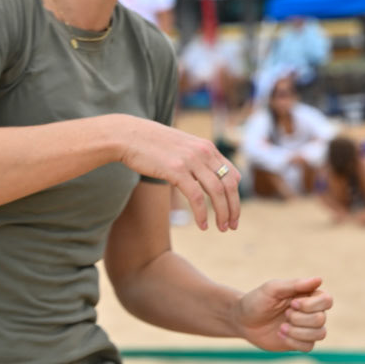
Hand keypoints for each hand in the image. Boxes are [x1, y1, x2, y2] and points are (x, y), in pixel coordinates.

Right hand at [112, 116, 240, 232]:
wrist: (128, 135)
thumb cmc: (152, 144)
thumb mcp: (181, 148)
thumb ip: (195, 159)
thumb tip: (200, 177)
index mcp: (207, 148)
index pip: (233, 174)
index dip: (236, 196)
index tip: (233, 212)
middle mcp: (203, 152)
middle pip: (229, 185)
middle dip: (234, 208)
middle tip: (232, 226)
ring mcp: (191, 160)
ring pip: (217, 191)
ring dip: (223, 213)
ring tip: (222, 228)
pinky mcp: (176, 170)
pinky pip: (196, 197)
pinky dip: (202, 214)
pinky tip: (203, 226)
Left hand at [234, 275, 332, 352]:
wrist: (243, 320)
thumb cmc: (257, 300)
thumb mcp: (273, 289)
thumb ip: (295, 284)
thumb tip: (320, 279)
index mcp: (308, 295)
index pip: (327, 300)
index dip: (312, 305)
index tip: (293, 303)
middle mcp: (311, 311)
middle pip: (322, 319)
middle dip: (300, 319)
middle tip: (285, 314)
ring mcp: (306, 328)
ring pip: (320, 334)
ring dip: (298, 332)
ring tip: (281, 328)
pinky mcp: (300, 342)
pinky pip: (309, 347)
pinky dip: (294, 342)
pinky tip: (280, 335)